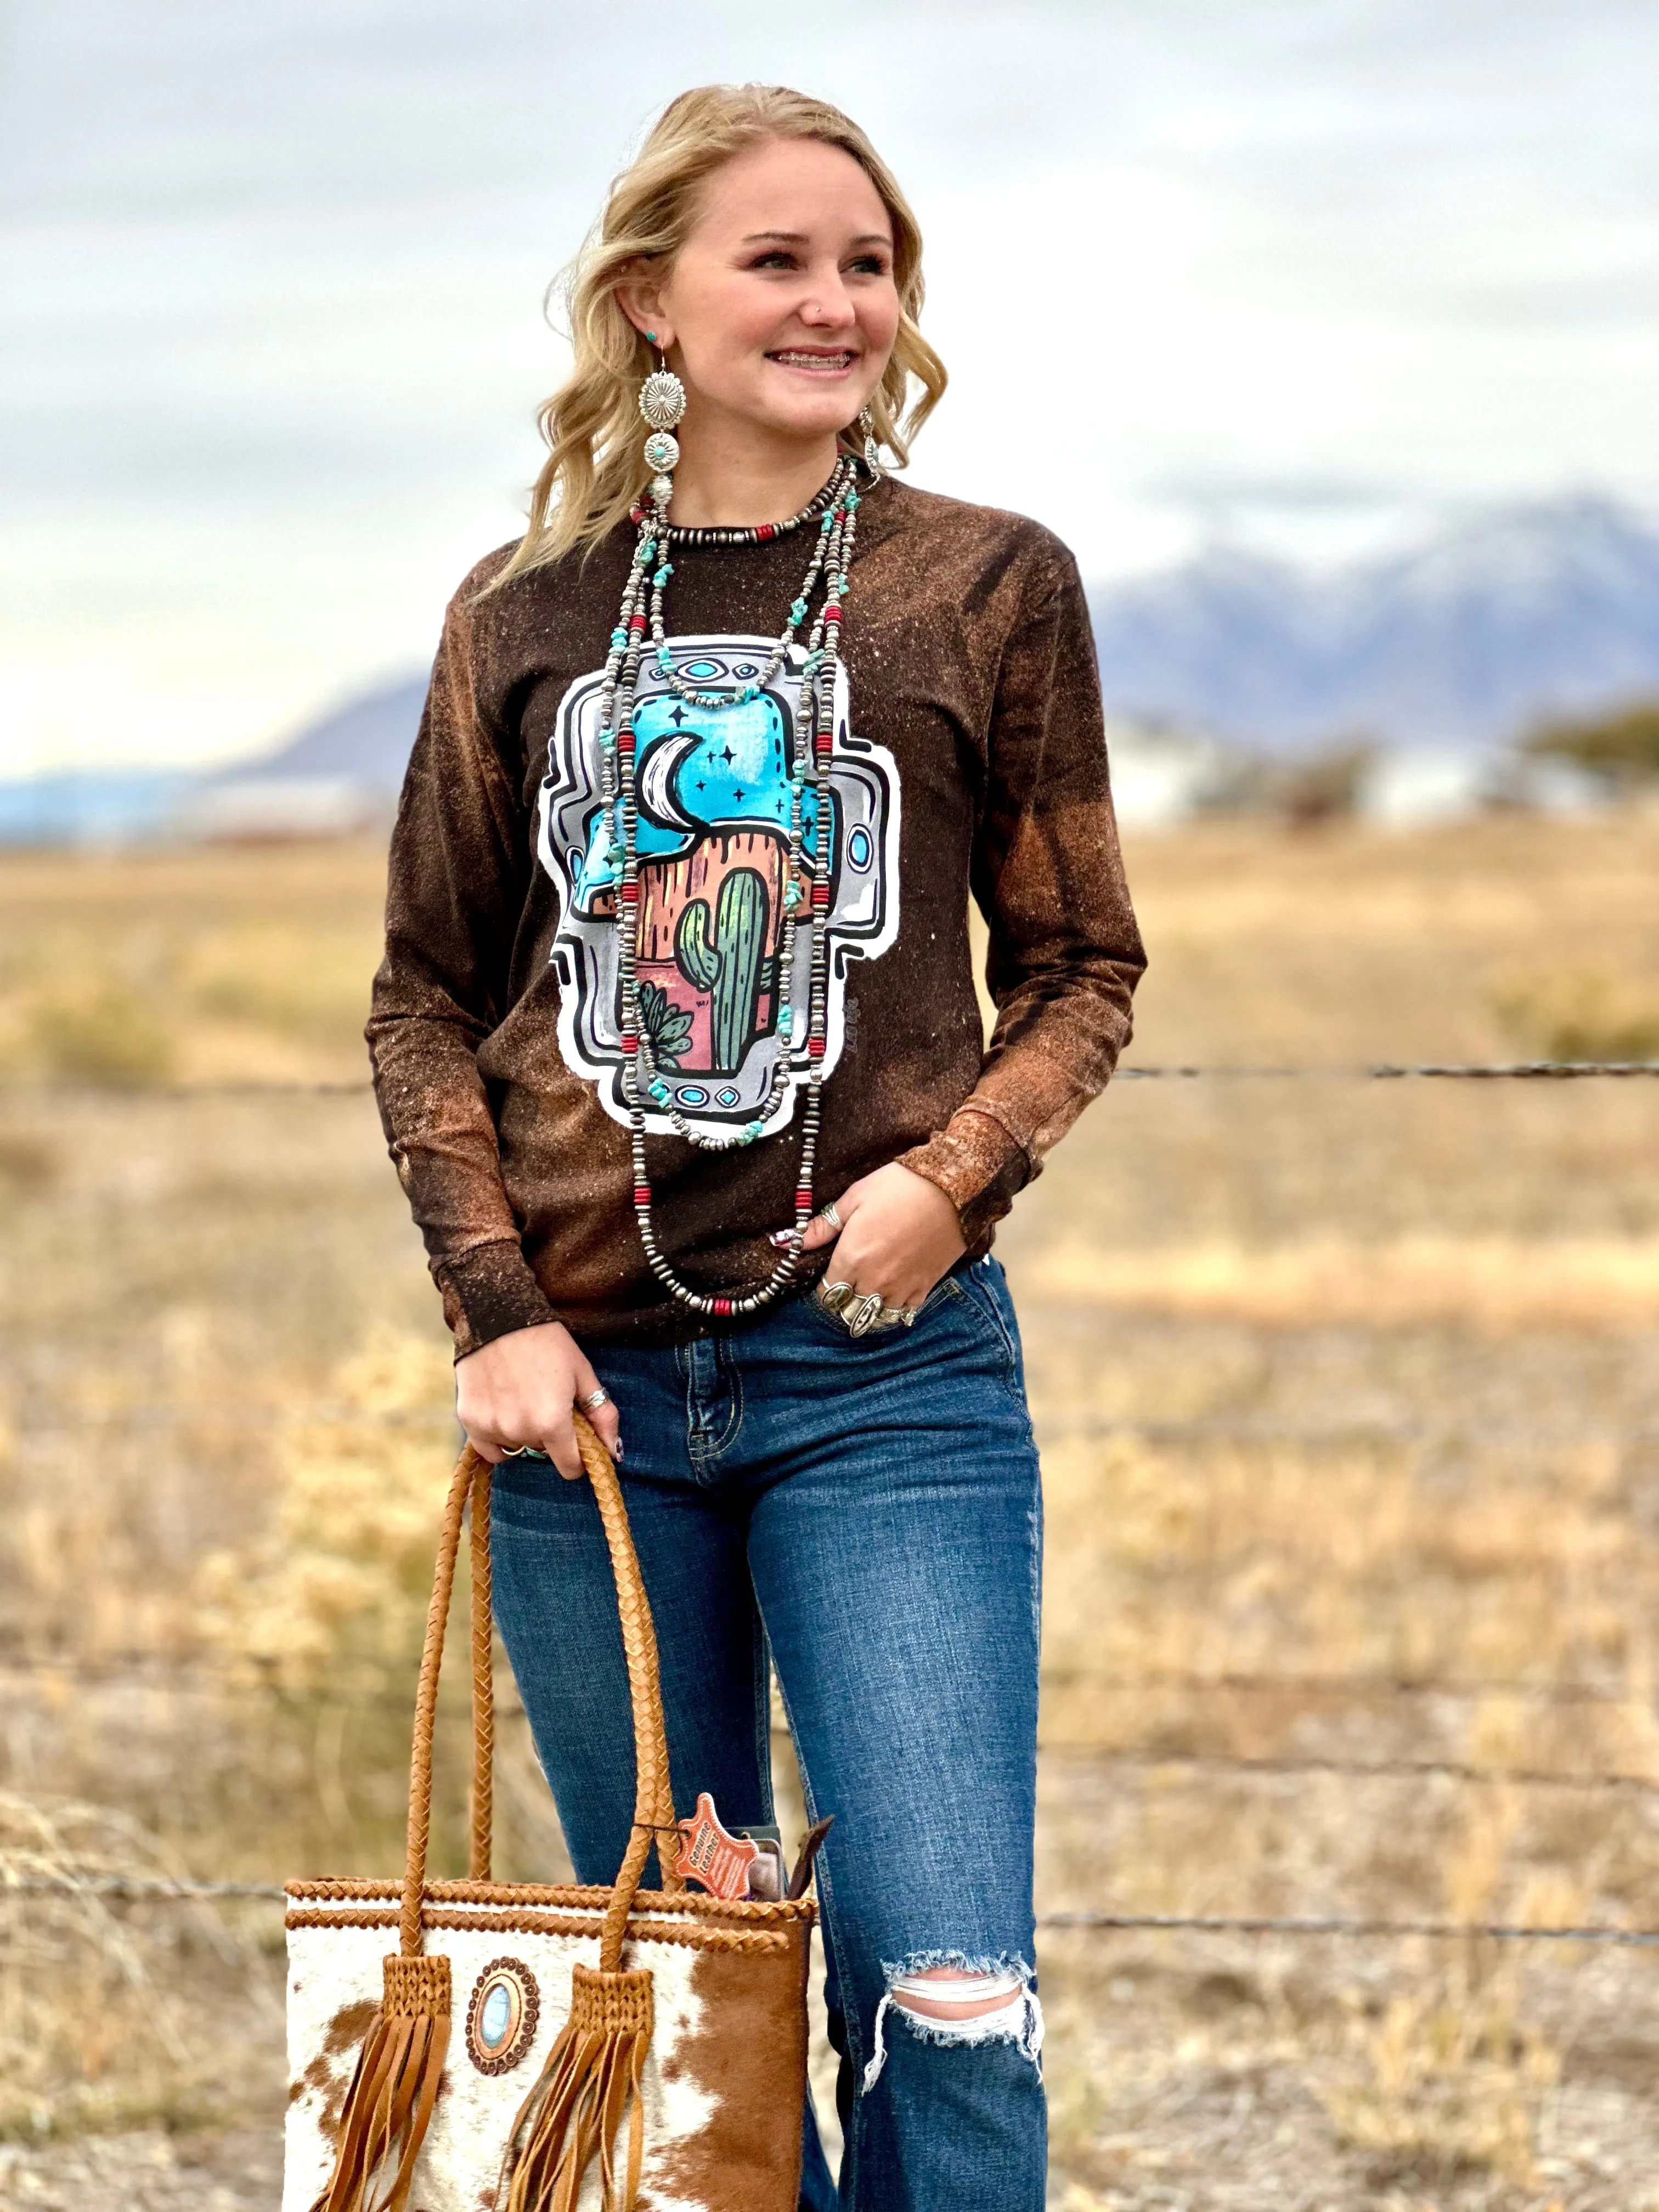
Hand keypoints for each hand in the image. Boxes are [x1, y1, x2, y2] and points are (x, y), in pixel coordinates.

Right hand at [454, 1320, 621, 1480]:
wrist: (497, 1315)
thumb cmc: (547, 1342)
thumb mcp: (582, 1373)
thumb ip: (602, 1415)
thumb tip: (614, 1451)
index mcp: (552, 1422)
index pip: (570, 1468)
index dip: (578, 1457)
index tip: (576, 1440)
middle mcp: (519, 1431)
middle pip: (544, 1452)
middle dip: (550, 1434)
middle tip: (547, 1401)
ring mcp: (491, 1427)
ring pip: (517, 1447)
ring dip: (523, 1432)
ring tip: (522, 1396)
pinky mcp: (469, 1420)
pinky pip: (489, 1447)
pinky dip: (498, 1435)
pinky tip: (502, 1407)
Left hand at [795, 1162, 966, 1313]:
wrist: (950, 1188)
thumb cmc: (898, 1187)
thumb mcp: (854, 1198)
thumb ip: (823, 1226)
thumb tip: (788, 1241)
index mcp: (851, 1260)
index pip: (827, 1295)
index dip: (825, 1289)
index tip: (829, 1278)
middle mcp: (874, 1281)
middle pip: (849, 1311)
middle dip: (844, 1302)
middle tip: (847, 1287)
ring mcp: (901, 1287)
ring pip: (876, 1316)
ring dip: (868, 1308)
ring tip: (869, 1293)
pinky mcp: (925, 1287)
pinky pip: (905, 1313)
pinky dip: (896, 1307)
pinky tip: (893, 1293)